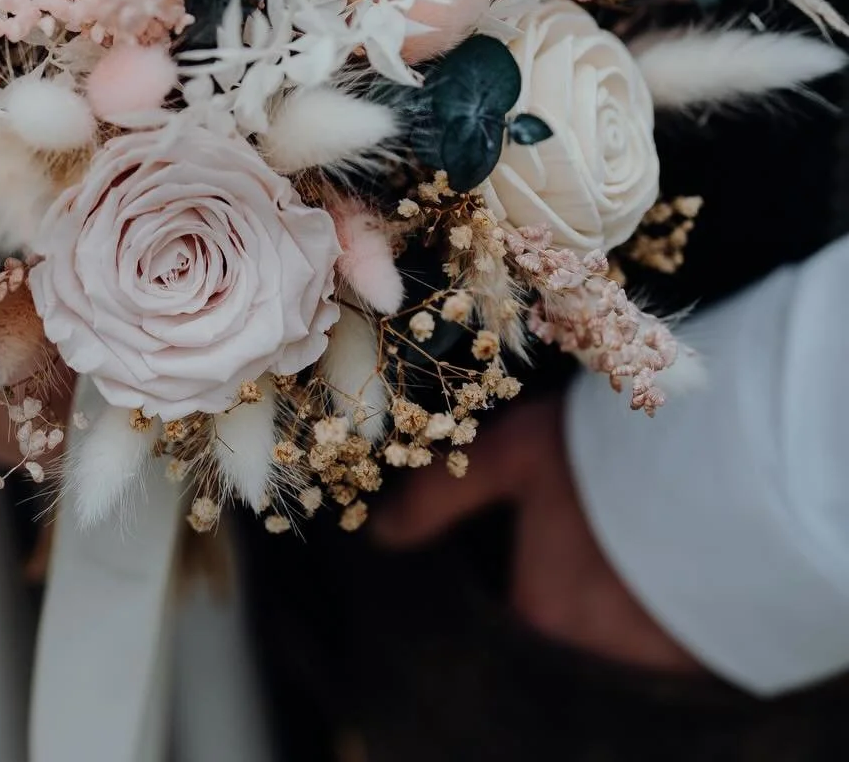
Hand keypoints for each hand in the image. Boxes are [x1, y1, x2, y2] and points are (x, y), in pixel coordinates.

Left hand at [372, 395, 703, 674]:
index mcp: (539, 614)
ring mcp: (649, 658)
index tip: (533, 531)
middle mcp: (588, 656)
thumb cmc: (609, 462)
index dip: (514, 566)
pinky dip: (654, 594)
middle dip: (562, 581)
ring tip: (621, 527)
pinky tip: (660, 544)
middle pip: (558, 624)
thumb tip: (379, 534)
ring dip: (610, 590)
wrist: (735, 477)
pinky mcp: (701, 648)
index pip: (506, 608)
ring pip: (610, 628)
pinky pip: (659, 628)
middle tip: (580, 528)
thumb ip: (437, 497)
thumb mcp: (512, 456)